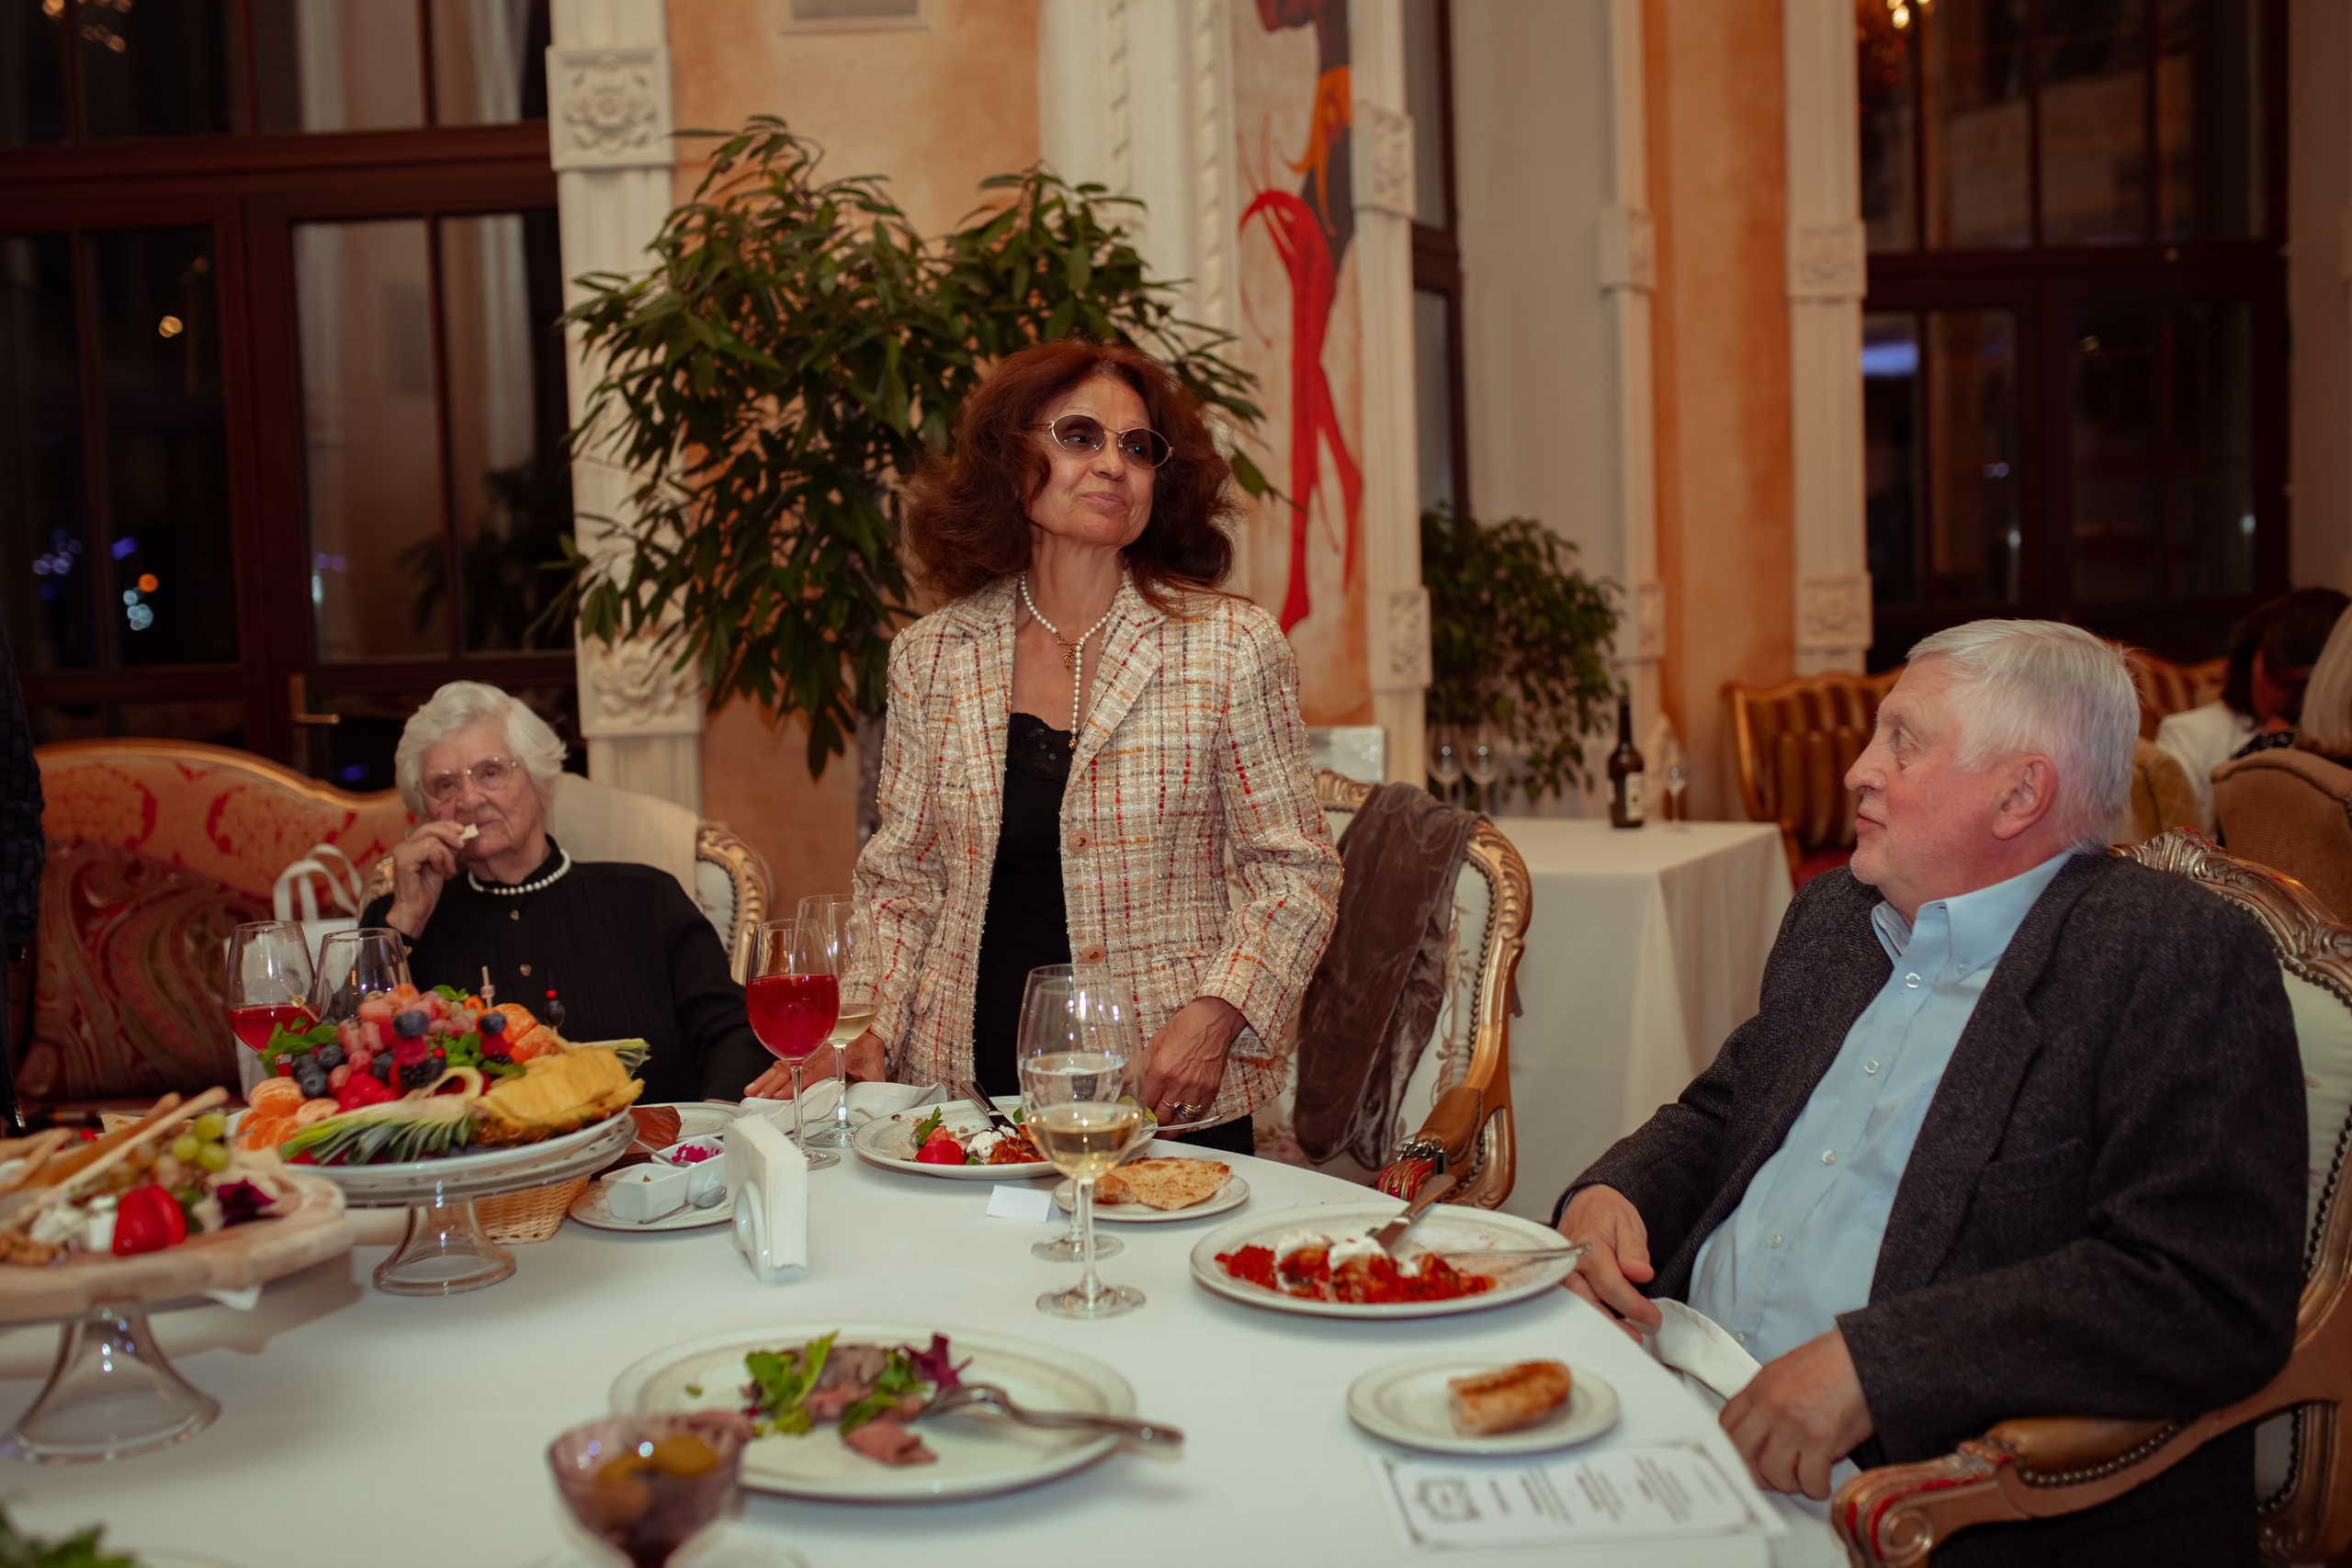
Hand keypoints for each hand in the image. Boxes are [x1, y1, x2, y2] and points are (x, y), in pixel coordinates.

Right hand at [386, 820, 469, 937]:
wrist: (416, 910)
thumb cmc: (426, 890)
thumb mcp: (442, 864)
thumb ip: (448, 848)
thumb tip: (462, 833)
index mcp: (411, 846)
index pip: (429, 826)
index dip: (447, 826)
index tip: (463, 831)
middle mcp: (403, 846)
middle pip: (429, 828)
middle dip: (450, 834)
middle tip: (462, 846)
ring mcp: (401, 852)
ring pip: (432, 839)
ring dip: (446, 854)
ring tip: (448, 869)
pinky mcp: (403, 860)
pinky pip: (429, 849)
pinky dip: (440, 859)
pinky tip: (439, 871)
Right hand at [745, 1030, 885, 1099]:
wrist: (865, 1025)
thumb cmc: (867, 1048)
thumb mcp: (874, 1065)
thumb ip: (874, 1083)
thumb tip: (874, 1101)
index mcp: (835, 1052)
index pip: (813, 1070)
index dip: (796, 1083)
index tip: (780, 1095)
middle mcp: (817, 1049)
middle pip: (793, 1066)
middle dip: (774, 1083)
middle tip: (760, 1097)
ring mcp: (806, 1048)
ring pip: (784, 1063)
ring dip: (767, 1079)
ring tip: (752, 1092)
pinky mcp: (800, 1050)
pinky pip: (783, 1061)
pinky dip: (768, 1073)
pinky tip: (756, 1085)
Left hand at [1141, 997, 1244, 1121]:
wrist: (1214, 1020)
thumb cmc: (1186, 1026)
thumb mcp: (1155, 1042)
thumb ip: (1138, 1065)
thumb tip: (1124, 1080)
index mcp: (1161, 1070)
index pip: (1146, 1101)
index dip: (1140, 1111)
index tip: (1137, 1114)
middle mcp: (1178, 1083)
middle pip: (1161, 1115)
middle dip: (1152, 1123)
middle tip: (1147, 1125)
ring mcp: (1196, 1088)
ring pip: (1180, 1120)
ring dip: (1170, 1128)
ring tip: (1162, 1131)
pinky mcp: (1210, 1090)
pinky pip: (1197, 1114)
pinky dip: (1188, 1120)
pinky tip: (1180, 1121)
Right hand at [1558, 1184, 1661, 1338]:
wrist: (1587, 1202)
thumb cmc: (1608, 1212)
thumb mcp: (1628, 1222)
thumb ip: (1634, 1249)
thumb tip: (1640, 1274)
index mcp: (1588, 1247)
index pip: (1611, 1285)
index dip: (1634, 1305)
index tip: (1653, 1316)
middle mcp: (1569, 1263)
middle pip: (1588, 1302)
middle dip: (1613, 1324)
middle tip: (1637, 1338)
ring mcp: (1562, 1273)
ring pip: (1576, 1306)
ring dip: (1599, 1324)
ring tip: (1624, 1336)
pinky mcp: (1560, 1279)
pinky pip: (1571, 1302)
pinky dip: (1588, 1315)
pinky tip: (1606, 1324)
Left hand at [1719, 1329, 1873, 1499]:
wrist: (1866, 1357)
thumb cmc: (1832, 1363)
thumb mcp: (1785, 1371)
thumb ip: (1766, 1398)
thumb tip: (1758, 1431)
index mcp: (1759, 1388)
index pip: (1726, 1426)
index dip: (1732, 1448)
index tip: (1746, 1459)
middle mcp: (1771, 1407)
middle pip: (1742, 1453)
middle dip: (1755, 1473)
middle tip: (1772, 1478)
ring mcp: (1794, 1425)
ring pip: (1774, 1473)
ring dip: (1788, 1483)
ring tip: (1801, 1478)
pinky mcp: (1822, 1440)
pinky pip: (1809, 1480)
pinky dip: (1816, 1488)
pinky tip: (1821, 1482)